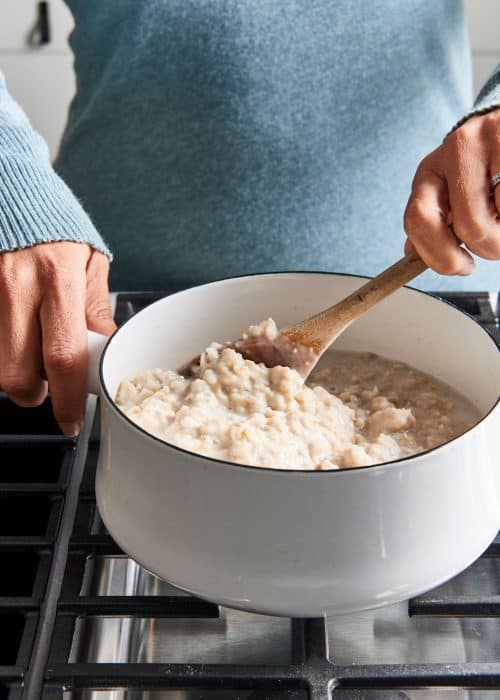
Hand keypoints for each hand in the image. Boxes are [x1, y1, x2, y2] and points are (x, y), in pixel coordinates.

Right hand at [0, 242, 115, 435]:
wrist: (9, 188)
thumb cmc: (52, 223)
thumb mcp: (88, 260)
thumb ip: (93, 308)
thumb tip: (103, 348)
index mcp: (58, 280)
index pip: (64, 358)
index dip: (67, 398)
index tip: (71, 417)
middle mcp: (16, 287)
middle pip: (17, 375)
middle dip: (34, 394)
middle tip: (46, 385)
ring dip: (14, 373)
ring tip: (29, 351)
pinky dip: (1, 349)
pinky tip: (12, 334)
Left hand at [404, 111, 499, 274]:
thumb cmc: (483, 166)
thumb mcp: (449, 188)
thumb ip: (433, 220)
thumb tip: (411, 255)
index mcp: (430, 170)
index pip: (418, 220)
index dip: (439, 256)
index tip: (462, 267)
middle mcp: (455, 150)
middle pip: (469, 226)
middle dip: (488, 247)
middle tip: (497, 240)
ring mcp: (489, 140)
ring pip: (498, 220)